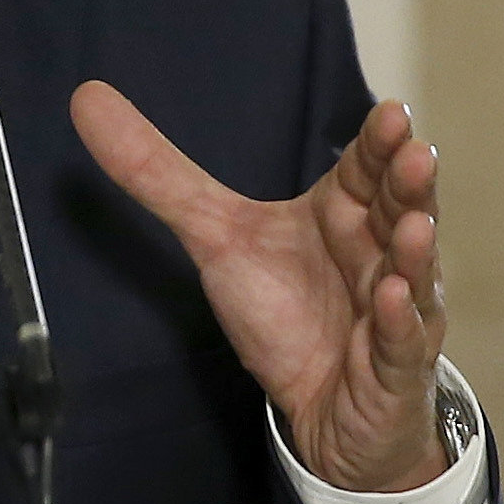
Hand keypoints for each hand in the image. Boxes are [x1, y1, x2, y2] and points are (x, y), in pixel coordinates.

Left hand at [70, 82, 447, 492]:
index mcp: (344, 216)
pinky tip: (392, 298)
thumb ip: (157, 173)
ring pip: (412, 274)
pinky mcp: (394, 368)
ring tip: (416, 222)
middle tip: (416, 151)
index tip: (389, 112)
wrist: (320, 407)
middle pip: (400, 210)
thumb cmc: (284, 311)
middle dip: (409, 184)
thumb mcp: (214, 235)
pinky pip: (400, 342)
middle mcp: (380, 254)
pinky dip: (398, 322)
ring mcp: (397, 311)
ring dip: (416, 249)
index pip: (367, 169)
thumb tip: (86, 96)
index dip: (378, 144)